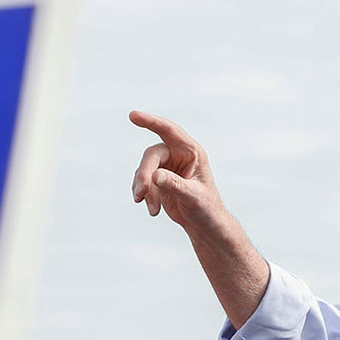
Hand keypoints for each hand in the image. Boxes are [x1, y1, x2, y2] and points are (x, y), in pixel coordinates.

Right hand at [129, 112, 230, 233]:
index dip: (151, 122)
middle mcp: (178, 155)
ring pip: (144, 169)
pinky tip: (153, 210)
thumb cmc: (206, 208)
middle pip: (152, 155)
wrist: (204, 224)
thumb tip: (155, 176)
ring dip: (143, 188)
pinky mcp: (157, 179)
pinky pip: (142, 182)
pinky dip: (144, 195)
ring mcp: (166, 166)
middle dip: (144, 174)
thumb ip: (175, 185)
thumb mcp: (193, 196)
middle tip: (141, 193)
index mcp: (192, 151)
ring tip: (152, 209)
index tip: (133, 115)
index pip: (170, 131)